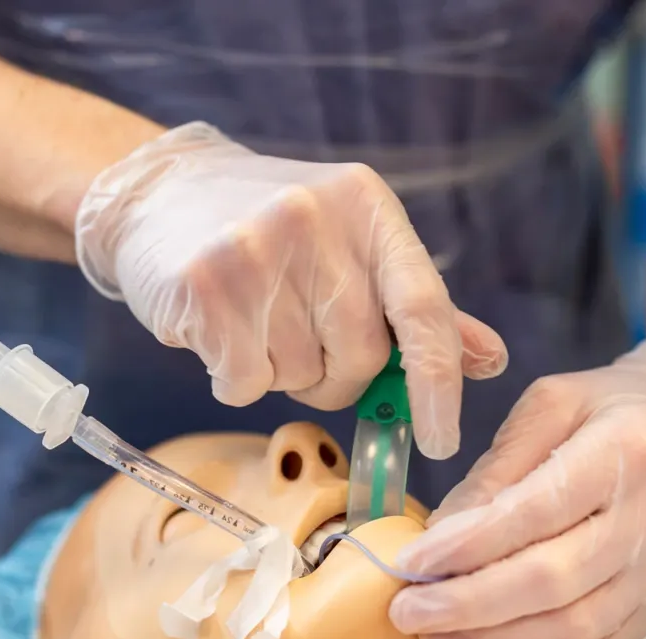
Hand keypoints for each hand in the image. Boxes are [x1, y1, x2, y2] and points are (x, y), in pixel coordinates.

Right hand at [74, 122, 506, 458]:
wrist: (157, 193)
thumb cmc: (266, 228)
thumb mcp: (348, 244)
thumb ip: (414, 305)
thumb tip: (489, 359)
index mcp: (367, 207)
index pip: (424, 308)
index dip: (439, 383)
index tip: (440, 439)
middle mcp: (317, 219)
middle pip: (360, 357)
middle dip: (335, 376)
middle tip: (299, 345)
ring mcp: (257, 248)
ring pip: (299, 376)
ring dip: (280, 374)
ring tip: (251, 321)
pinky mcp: (205, 283)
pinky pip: (244, 382)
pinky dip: (234, 379)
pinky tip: (218, 331)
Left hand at [389, 336, 645, 638]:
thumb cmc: (614, 411)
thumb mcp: (552, 404)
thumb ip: (496, 469)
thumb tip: (439, 536)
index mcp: (629, 451)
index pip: (538, 511)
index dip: (469, 545)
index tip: (411, 561)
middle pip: (555, 582)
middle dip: (469, 605)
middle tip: (406, 611)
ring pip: (574, 629)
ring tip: (433, 631)